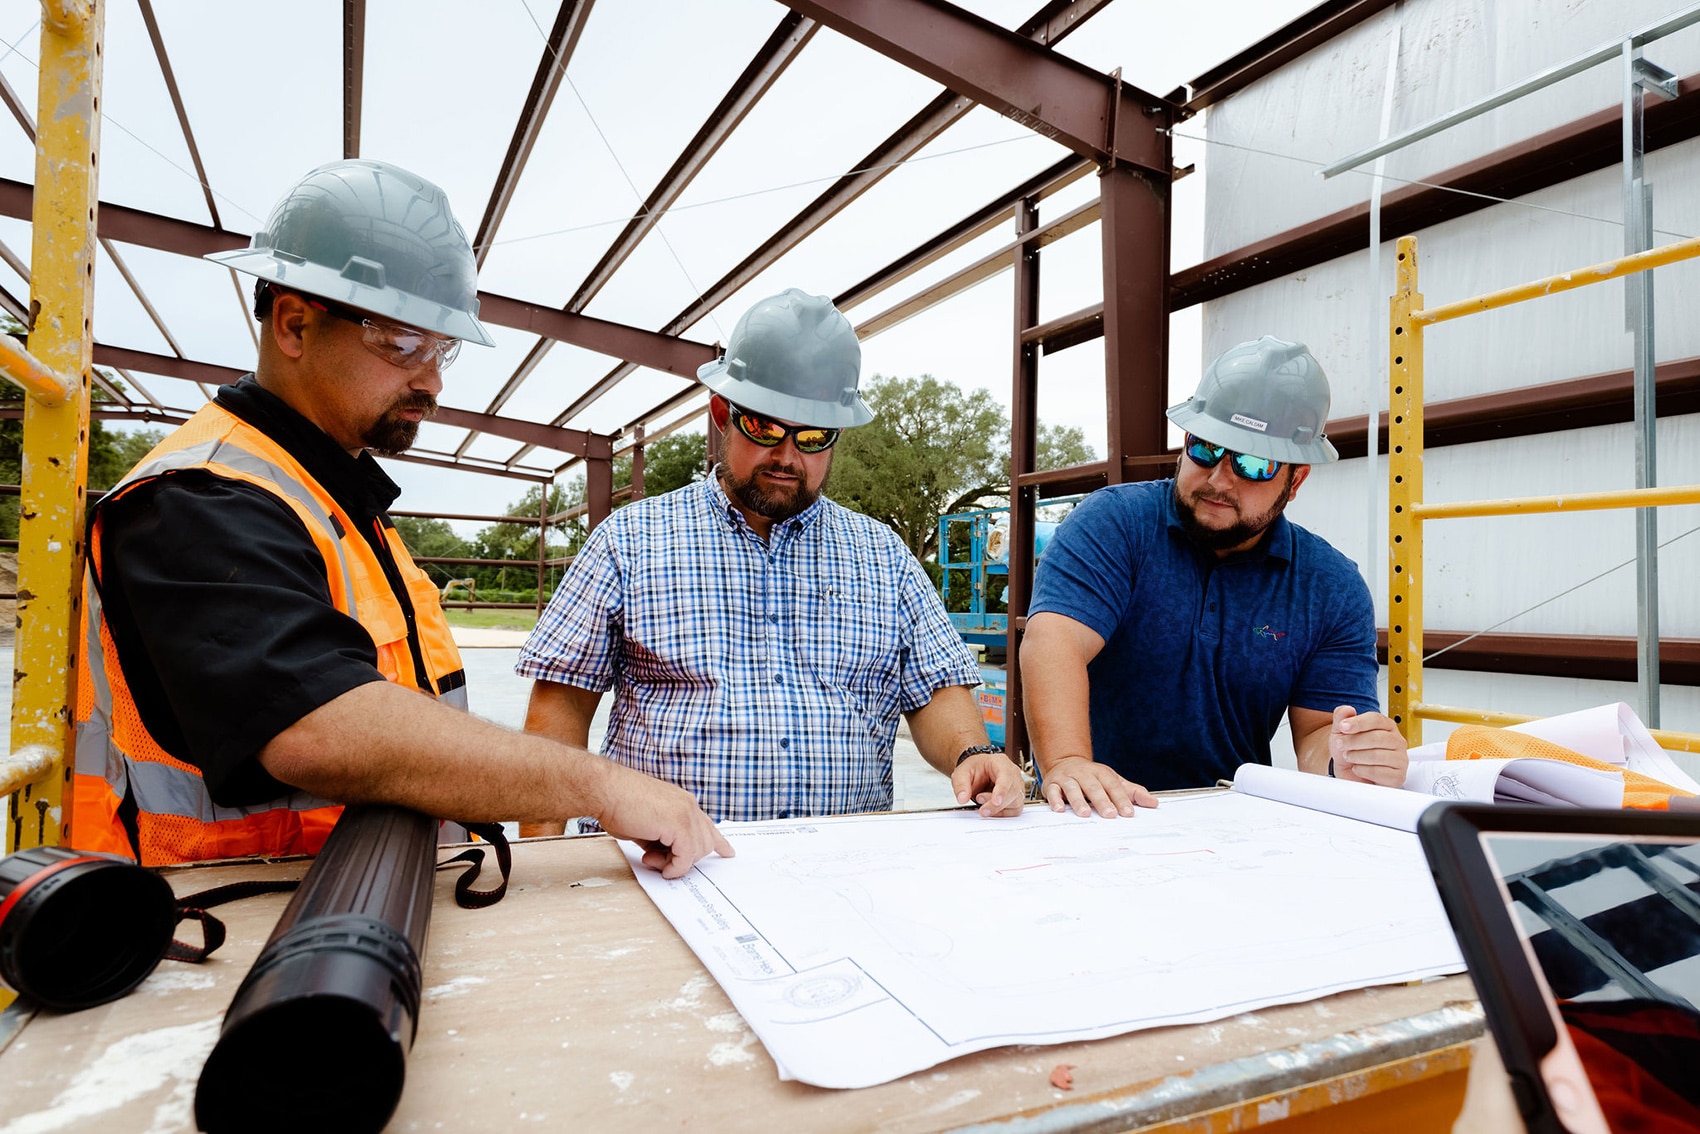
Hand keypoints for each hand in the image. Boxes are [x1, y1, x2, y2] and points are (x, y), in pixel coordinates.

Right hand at [595, 765, 734, 878]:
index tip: (727, 852)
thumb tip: (663, 855)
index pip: (707, 825)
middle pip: (705, 843)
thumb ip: (661, 838)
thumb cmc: (617, 803)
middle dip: (684, 859)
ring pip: (698, 852)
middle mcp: (689, 805)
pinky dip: (673, 867)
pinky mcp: (679, 824)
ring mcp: (686, 813)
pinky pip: (686, 857)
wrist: (605, 790)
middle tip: (655, 859)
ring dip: (675, 863)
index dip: (718, 841)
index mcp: (682, 802)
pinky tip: (658, 865)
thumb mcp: (646, 824)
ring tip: (650, 858)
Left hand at [951, 751, 1028, 816]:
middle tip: (981, 807)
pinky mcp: (1016, 798)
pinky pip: (1015, 810)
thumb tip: (962, 798)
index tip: (995, 801)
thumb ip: (961, 785)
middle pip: (1012, 792)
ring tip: (982, 804)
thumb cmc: (974, 768)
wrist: (978, 771)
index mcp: (1001, 763)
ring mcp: (1016, 786)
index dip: (1002, 790)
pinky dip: (1002, 813)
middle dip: (996, 804)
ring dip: (999, 809)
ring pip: (1015, 802)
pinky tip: (991, 809)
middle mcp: (1012, 774)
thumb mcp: (962, 772)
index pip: (1007, 776)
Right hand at [1039, 756, 1157, 817]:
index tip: (1128, 813)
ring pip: (1073, 788)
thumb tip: (1154, 803)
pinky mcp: (1052, 784)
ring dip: (1078, 800)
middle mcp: (1084, 774)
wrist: (1065, 762)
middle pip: (1094, 787)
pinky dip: (1055, 799)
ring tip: (1084, 814)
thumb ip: (1132, 792)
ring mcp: (1067, 778)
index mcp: (1101, 773)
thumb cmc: (1093, 778)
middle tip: (1110, 814)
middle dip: (1102, 800)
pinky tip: (1059, 809)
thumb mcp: (1113, 781)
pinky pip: (1052, 791)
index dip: (1121, 799)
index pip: (1113, 786)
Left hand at [1329, 705, 1408, 786]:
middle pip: (1377, 737)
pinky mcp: (1398, 776)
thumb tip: (1347, 709)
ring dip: (1356, 756)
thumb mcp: (1340, 732)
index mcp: (1386, 726)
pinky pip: (1379, 772)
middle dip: (1353, 742)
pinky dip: (1362, 771)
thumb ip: (1341, 717)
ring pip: (1377, 755)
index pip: (1376, 719)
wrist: (1349, 773)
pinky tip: (1358, 769)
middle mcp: (1397, 741)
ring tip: (1349, 757)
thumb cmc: (1350, 750)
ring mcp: (1400, 759)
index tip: (1343, 727)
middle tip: (1341, 745)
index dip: (1358, 722)